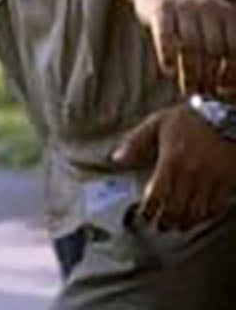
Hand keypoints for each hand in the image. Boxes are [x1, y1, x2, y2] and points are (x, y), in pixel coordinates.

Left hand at [112, 104, 235, 230]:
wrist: (227, 114)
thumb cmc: (189, 119)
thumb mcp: (157, 124)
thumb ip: (135, 143)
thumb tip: (116, 159)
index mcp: (170, 162)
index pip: (156, 197)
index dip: (148, 211)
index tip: (144, 215)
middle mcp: (191, 176)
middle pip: (176, 210)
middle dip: (166, 221)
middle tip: (160, 225)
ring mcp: (212, 182)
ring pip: (196, 213)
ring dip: (185, 222)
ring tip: (178, 225)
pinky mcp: (229, 183)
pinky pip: (217, 208)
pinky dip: (206, 216)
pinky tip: (200, 216)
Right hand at [134, 0, 235, 95]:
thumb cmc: (191, 14)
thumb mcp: (215, 22)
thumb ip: (225, 46)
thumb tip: (227, 86)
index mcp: (228, 12)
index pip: (234, 47)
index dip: (231, 71)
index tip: (224, 89)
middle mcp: (208, 7)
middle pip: (213, 48)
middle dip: (210, 76)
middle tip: (205, 93)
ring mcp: (183, 6)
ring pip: (190, 45)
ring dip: (190, 73)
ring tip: (188, 90)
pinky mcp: (160, 9)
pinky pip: (165, 37)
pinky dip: (168, 57)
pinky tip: (169, 71)